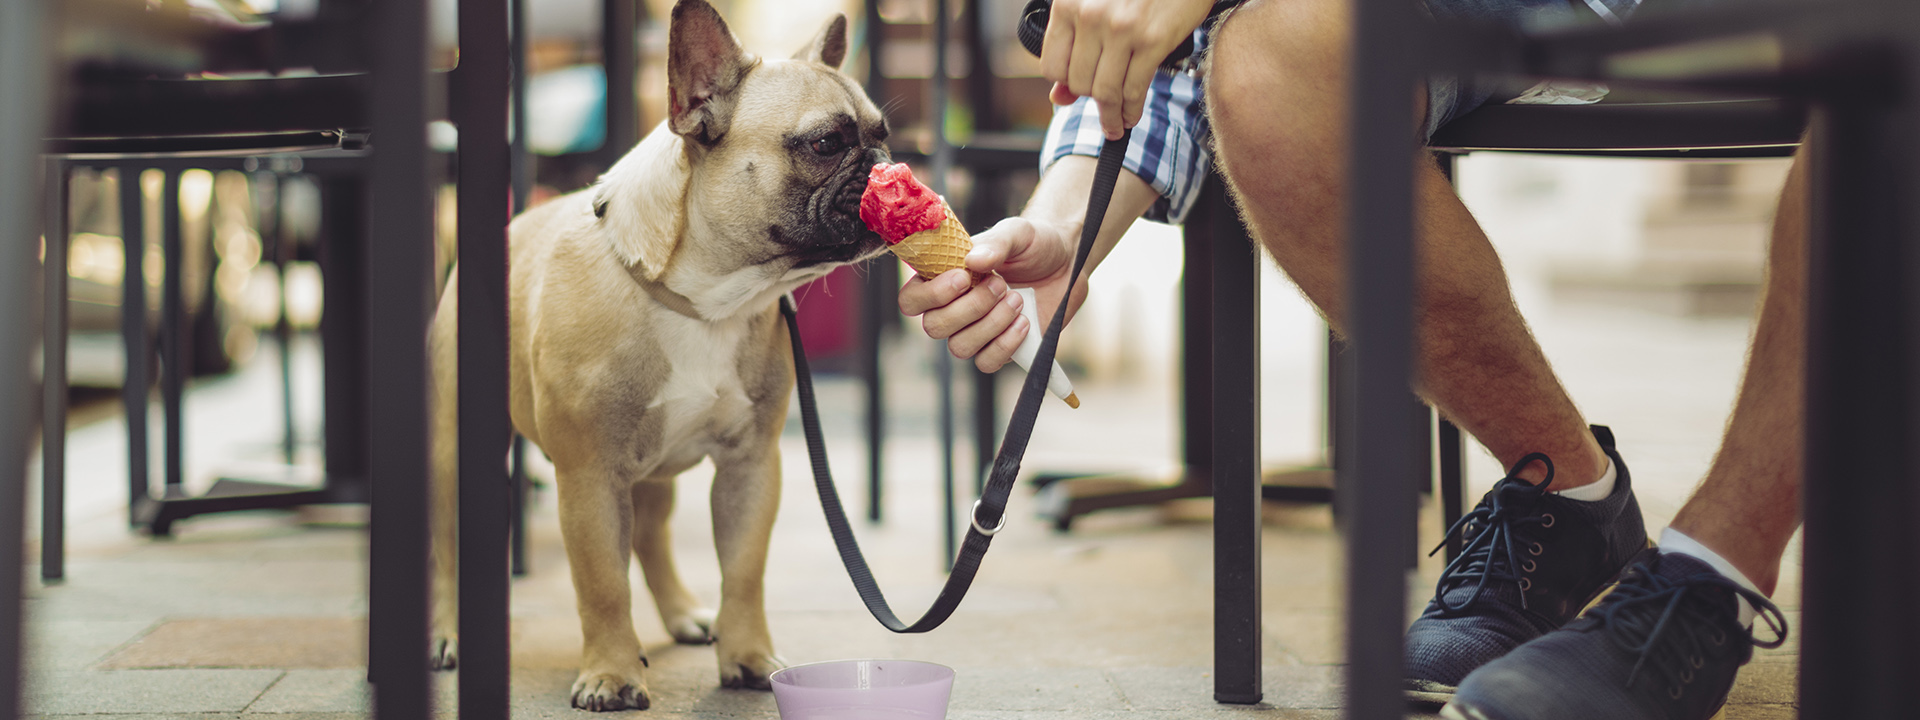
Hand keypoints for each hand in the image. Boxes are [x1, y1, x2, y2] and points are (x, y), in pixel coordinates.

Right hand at [897, 216, 1089, 372]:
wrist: (1067, 263)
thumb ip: (996, 243)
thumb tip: (974, 261)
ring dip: (990, 324)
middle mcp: (953, 309)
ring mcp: (974, 332)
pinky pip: (987, 363)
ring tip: (1017, 299)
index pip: (911, 300)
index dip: (930, 295)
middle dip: (970, 307)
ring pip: (959, 347)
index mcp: (944, 279)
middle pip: (933, 327)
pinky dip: (1005, 345)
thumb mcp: (1017, 233)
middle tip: (1000, 284)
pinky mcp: (999, 349)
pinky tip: (1024, 322)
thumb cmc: (1033, 244)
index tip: (963, 278)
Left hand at [1041, 0, 1214, 139]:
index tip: (1078, 88)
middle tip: (1104, 104)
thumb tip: (1058, 98)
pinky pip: (1134, 89)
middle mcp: (1090, 16)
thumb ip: (1073, 47)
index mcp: (1068, 4)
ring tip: (1116, 124)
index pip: (1052, 67)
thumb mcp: (1094, 5)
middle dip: (1091, 99)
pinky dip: (1131, 110)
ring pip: (1105, 92)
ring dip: (1111, 116)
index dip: (1066, 83)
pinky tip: (1131, 115)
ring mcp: (1121, 29)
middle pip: (1079, 83)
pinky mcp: (1152, 40)